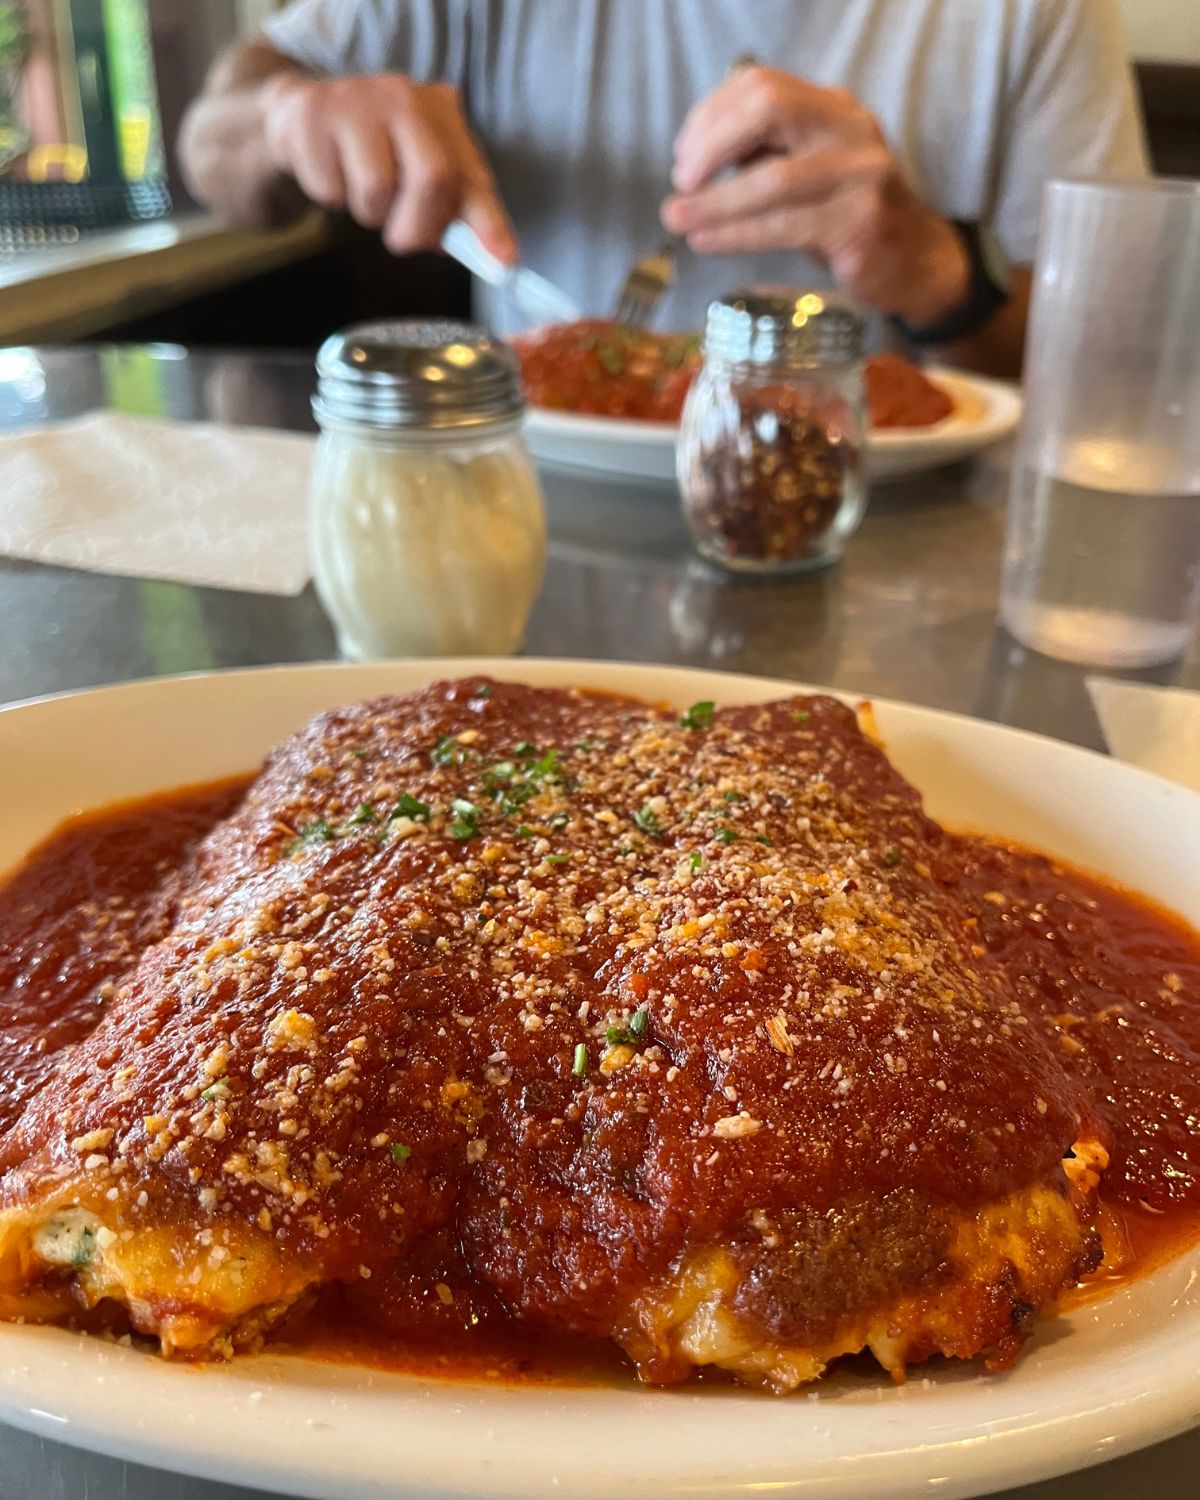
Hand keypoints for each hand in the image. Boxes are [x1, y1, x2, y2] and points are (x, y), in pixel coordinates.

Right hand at [259, 73, 516, 260]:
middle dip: (419, 227)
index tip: (505, 262)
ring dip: (370, 214)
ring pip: (377, 190)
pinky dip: (332, 198)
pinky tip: (331, 172)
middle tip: (403, 239)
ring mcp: (357, 99)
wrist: (303, 118)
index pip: (472, 175)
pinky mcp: (314, 114)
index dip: (489, 221)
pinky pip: (331, 188)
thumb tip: (497, 259)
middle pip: (432, 178)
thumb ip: (459, 215)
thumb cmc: (377, 155)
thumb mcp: (423, 176)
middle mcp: (405, 97)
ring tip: (363, 192)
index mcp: (441, 113)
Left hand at [661, 67, 968, 324]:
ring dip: (714, 202)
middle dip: (712, 143)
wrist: (912, 260)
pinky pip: (783, 226)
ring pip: (771, 178)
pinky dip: (735, 233)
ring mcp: (860, 174)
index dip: (710, 114)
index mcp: (831, 107)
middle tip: (681, 182)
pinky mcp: (858, 223)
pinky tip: (705, 241)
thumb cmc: (842, 216)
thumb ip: (762, 156)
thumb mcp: (805, 172)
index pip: (761, 84)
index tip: (683, 157)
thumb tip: (692, 162)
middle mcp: (850, 128)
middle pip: (768, 106)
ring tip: (676, 219)